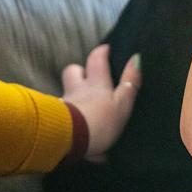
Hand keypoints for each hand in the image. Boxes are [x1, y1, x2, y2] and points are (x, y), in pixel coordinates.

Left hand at [60, 45, 140, 161]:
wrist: (67, 143)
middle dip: (79, 70)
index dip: (102, 52)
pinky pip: (60, 114)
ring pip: (66, 93)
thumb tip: (137, 58)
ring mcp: (63, 106)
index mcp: (95, 84)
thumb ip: (130, 82)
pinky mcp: (54, 122)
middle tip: (88, 76)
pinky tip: (74, 129)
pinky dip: (67, 117)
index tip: (107, 48)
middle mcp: (76, 90)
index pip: (96, 59)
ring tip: (83, 106)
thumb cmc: (99, 122)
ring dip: (73, 95)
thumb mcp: (122, 103)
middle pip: (72, 71)